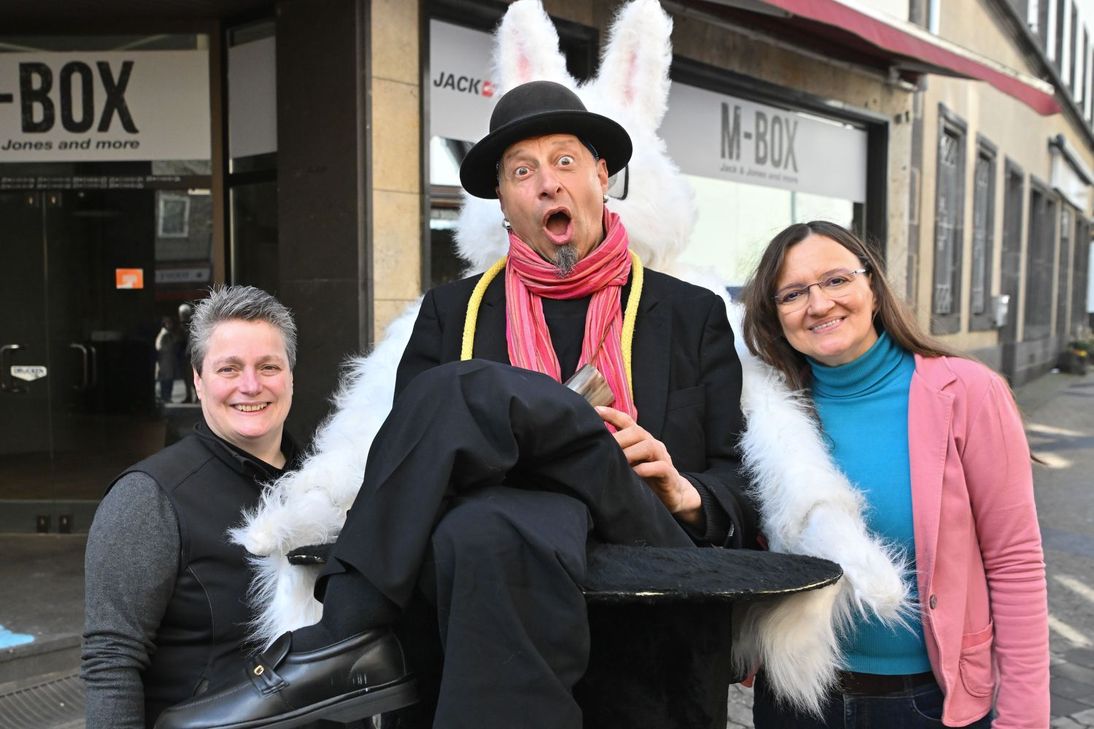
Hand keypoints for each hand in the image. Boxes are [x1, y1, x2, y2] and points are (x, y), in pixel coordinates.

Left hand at [596, 406, 702, 522]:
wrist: (672, 494)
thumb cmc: (645, 476)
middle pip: (636, 432)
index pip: (627, 421)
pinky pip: (660, 467)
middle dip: (618, 438)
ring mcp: (662, 457)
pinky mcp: (669, 473)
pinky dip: (646, 469)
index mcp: (641, 439)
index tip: (596, 410)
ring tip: (618, 461)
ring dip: (631, 453)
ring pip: (649, 446)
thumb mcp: (628, 463)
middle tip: (602, 447)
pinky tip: (634, 474)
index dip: (612, 414)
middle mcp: (652, 444)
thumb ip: (615, 453)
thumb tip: (590, 448)